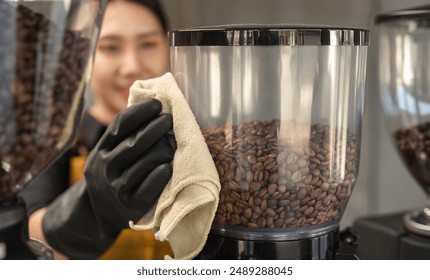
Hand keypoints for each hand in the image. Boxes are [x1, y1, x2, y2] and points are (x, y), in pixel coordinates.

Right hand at [42, 99, 175, 258]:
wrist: (100, 214)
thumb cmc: (114, 175)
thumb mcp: (109, 155)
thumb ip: (124, 137)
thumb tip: (152, 107)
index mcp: (100, 151)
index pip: (119, 125)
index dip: (139, 112)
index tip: (157, 103)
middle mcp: (104, 168)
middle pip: (135, 142)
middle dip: (155, 127)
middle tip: (169, 119)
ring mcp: (115, 188)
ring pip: (146, 162)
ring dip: (164, 149)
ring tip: (173, 142)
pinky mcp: (130, 206)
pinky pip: (151, 186)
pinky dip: (162, 173)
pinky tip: (169, 165)